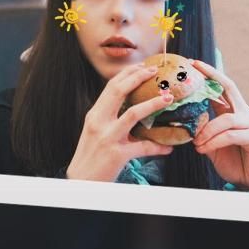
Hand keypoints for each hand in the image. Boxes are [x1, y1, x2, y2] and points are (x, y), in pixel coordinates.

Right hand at [65, 63, 173, 181]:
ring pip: (132, 113)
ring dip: (153, 103)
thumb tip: (133, 109)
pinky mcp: (117, 154)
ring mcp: (108, 137)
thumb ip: (110, 119)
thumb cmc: (90, 156)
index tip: (142, 66)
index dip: (127, 74)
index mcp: (95, 115)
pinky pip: (143, 147)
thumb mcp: (95, 132)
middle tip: (155, 71)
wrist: (80, 182)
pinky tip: (168, 147)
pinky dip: (158, 147)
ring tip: (168, 97)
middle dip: (138, 77)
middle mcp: (99, 122)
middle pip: (119, 91)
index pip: (110, 87)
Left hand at [192, 60, 248, 190]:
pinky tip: (202, 149)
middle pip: (230, 87)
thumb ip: (202, 129)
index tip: (193, 63)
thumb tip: (185, 118)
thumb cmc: (232, 161)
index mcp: (233, 112)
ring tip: (196, 143)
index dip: (209, 74)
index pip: (222, 88)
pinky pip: (230, 135)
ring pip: (226, 119)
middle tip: (195, 68)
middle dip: (212, 76)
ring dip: (207, 130)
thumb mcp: (211, 144)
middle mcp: (245, 113)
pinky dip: (214, 141)